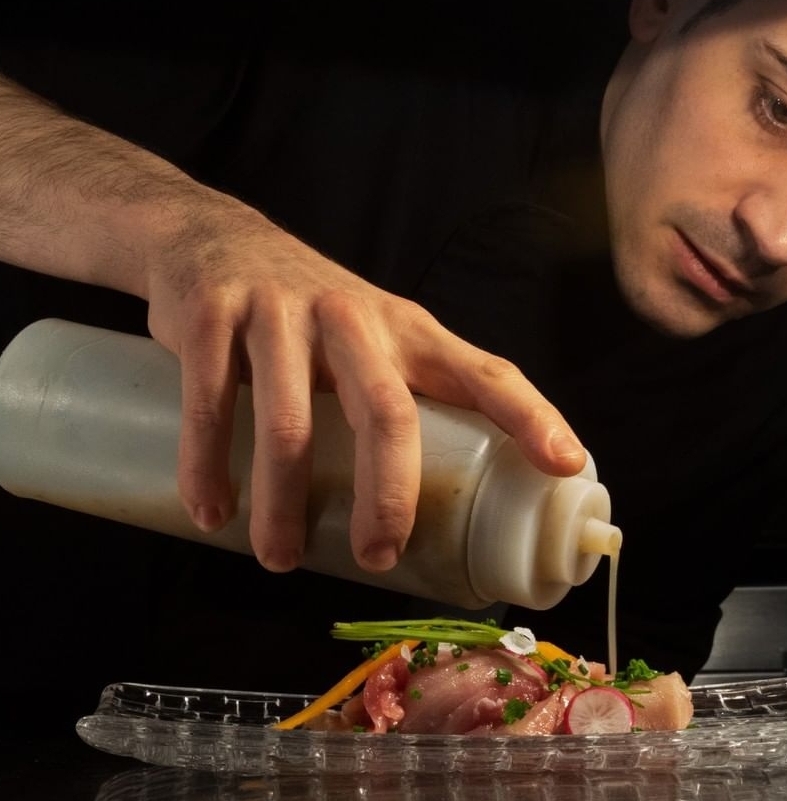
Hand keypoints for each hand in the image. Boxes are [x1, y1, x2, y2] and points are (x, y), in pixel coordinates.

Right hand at [145, 190, 586, 572]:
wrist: (216, 242)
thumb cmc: (313, 317)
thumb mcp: (375, 340)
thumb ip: (405, 399)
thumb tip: (440, 502)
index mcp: (408, 330)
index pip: (484, 371)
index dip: (530, 415)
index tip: (565, 463)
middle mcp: (354, 318)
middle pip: (388, 413)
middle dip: (389, 495)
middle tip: (380, 557)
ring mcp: (283, 313)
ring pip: (289, 422)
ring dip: (284, 502)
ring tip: (282, 559)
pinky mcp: (217, 315)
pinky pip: (212, 400)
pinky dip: (208, 465)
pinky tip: (212, 511)